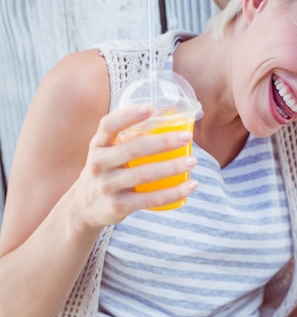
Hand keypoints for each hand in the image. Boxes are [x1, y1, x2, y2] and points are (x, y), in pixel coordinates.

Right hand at [76, 103, 197, 226]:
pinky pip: (149, 200)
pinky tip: (190, 185)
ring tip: (192, 161)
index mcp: (98, 145)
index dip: (128, 115)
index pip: (109, 125)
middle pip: (133, 149)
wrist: (83, 208)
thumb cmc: (106, 170)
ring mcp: (107, 186)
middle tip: (186, 137)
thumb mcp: (109, 151)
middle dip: (163, 142)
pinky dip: (173, 193)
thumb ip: (133, 133)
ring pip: (144, 175)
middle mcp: (98, 164)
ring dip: (172, 167)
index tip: (150, 108)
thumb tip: (173, 110)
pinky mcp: (117, 207)